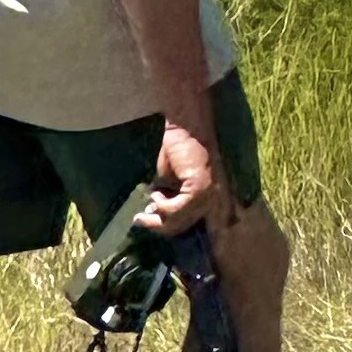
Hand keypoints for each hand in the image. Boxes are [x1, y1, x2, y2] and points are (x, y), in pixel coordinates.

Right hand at [144, 111, 234, 235]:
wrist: (186, 125)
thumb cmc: (178, 147)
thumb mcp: (170, 178)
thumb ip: (168, 195)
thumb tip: (152, 211)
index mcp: (208, 197)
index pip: (189, 222)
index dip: (168, 226)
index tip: (151, 222)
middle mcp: (213, 199)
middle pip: (183, 225)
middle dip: (159, 226)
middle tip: (139, 220)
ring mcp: (208, 195)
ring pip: (179, 220)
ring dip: (159, 215)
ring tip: (148, 204)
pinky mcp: (199, 188)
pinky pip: (176, 209)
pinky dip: (162, 206)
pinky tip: (156, 195)